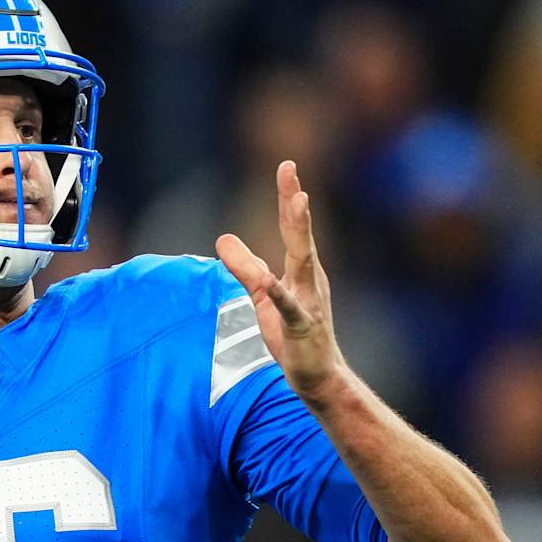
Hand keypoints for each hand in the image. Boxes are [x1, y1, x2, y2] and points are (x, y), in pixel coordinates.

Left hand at [214, 160, 347, 401]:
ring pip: (303, 260)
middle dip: (294, 200)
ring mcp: (308, 300)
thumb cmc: (292, 334)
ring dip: (301, 229)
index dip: (289, 196)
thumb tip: (223, 238)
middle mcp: (309, 278)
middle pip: (299, 233)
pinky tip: (270, 280)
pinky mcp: (301, 326)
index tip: (287, 166)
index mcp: (301, 269)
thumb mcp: (261, 296)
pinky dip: (280, 293)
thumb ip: (245, 267)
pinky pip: (289, 307)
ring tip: (298, 201)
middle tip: (289, 169)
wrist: (318, 376)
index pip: (293, 227)